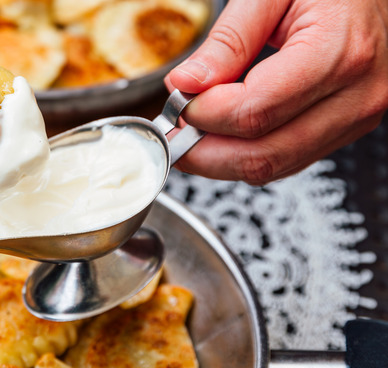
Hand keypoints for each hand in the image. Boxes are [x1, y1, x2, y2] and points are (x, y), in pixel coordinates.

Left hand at [165, 0, 387, 183]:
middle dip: (203, 150)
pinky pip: (287, 159)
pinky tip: (221, 135)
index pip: (254, 112)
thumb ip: (227, 41)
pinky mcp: (346, 128)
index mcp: (339, 54)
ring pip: (272, 166)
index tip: (177, 98)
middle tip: (172, 130)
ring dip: (220, 160)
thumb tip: (185, 85)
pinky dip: (245, 154)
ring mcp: (355, 117)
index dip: (203, 114)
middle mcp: (356, 96)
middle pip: (261, 154)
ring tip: (192, 132)